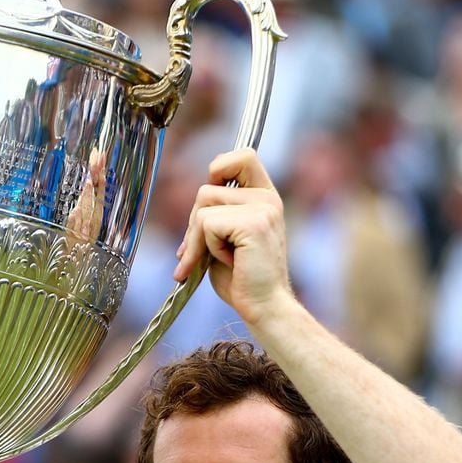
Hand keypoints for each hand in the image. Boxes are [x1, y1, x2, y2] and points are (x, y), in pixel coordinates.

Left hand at [172, 149, 291, 325]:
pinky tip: (228, 262)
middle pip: (207, 187)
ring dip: (198, 238)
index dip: (219, 168)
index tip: (209, 201)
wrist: (264, 306)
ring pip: (203, 206)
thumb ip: (218, 213)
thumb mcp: (227, 237)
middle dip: (194, 222)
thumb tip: (195, 205)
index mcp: (264, 197)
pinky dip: (207, 248)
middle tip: (197, 251)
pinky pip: (208, 224)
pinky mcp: (254, 224)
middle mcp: (267, 198)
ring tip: (218, 258)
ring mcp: (263, 209)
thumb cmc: (243, 278)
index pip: (243, 156)